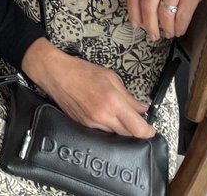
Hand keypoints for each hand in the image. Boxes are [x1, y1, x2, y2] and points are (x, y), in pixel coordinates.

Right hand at [22, 39, 154, 137]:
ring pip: (116, 134)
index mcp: (113, 102)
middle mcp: (103, 116)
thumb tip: (143, 108)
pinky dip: (108, 125)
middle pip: (129, 135)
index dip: (149, 131)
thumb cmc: (81, 71)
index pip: (139, 129)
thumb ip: (129, 96)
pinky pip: (103, 131)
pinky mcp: (84, 125)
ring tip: (117, 112)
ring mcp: (92, 123)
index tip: (151, 128)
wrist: (56, 73)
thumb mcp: (111, 77)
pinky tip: (104, 113)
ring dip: (121, 126)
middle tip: (135, 117)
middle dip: (135, 128)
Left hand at [127, 0, 206, 39]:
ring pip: (164, 13)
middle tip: (151, 35)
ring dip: (165, 28)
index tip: (134, 23)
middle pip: (147, 6)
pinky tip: (179, 30)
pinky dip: (179, 26)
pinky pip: (182, 15)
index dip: (132, 11)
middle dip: (148, 25)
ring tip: (167, 34)